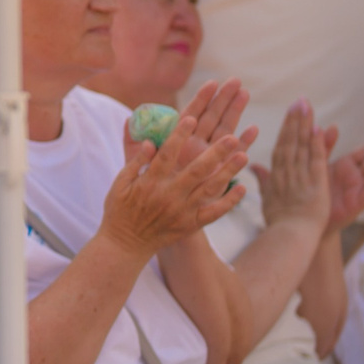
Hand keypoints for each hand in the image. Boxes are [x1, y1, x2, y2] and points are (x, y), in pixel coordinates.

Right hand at [99, 83, 252, 256]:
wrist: (125, 245)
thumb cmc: (120, 210)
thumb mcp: (119, 184)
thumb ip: (135, 162)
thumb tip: (150, 142)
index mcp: (150, 182)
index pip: (167, 154)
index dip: (179, 136)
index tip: (191, 119)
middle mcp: (169, 195)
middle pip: (196, 170)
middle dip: (215, 152)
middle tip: (231, 137)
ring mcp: (182, 211)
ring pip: (209, 189)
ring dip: (228, 172)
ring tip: (243, 156)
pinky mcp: (191, 225)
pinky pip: (214, 213)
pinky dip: (228, 201)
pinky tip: (242, 187)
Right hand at [251, 100, 334, 230]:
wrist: (289, 238)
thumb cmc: (279, 224)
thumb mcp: (267, 201)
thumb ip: (263, 181)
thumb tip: (253, 166)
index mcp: (277, 177)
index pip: (281, 148)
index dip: (286, 129)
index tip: (291, 112)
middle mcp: (287, 174)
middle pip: (290, 142)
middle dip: (295, 120)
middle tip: (299, 101)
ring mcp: (301, 178)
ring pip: (302, 147)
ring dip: (305, 126)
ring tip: (307, 107)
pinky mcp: (316, 184)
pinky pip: (316, 160)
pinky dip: (317, 144)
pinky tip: (318, 128)